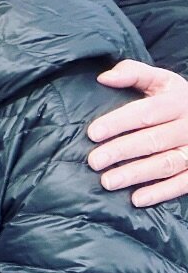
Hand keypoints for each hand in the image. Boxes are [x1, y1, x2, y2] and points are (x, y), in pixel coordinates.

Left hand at [87, 59, 187, 206]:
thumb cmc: (175, 97)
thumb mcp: (160, 79)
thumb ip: (133, 73)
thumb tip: (104, 78)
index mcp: (176, 101)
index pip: (145, 113)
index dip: (118, 123)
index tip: (92, 133)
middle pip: (153, 140)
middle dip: (121, 151)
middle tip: (94, 161)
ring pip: (166, 164)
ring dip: (136, 175)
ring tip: (107, 182)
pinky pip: (183, 184)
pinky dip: (161, 192)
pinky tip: (137, 199)